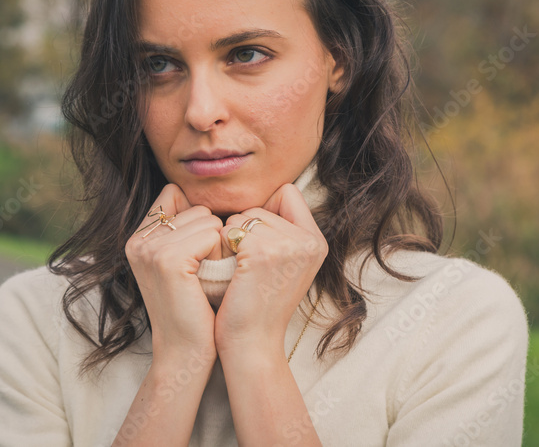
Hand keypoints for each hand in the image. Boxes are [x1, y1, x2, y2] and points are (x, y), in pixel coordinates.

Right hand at [124, 184, 223, 366]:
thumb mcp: (183, 262)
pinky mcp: (167, 260)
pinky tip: (210, 278)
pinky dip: (220, 254)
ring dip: (218, 245)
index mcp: (138, 238)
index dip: (198, 219)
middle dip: (210, 234)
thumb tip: (202, 197)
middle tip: (203, 271)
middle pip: (195, 206)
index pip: (175, 194)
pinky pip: (212, 234)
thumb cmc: (195, 306)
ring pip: (207, 218)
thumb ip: (184, 228)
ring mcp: (150, 249)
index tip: (200, 252)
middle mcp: (138, 240)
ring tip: (206, 276)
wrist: (185, 352)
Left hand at [213, 182, 328, 360]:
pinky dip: (222, 247)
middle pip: (262, 203)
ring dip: (231, 238)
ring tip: (239, 270)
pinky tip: (228, 271)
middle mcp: (309, 240)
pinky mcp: (262, 252)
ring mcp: (288, 245)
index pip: (287, 193)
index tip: (257, 241)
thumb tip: (260, 199)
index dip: (266, 210)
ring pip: (244, 215)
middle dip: (245, 228)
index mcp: (317, 241)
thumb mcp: (285, 263)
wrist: (252, 345)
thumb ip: (283, 230)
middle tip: (247, 265)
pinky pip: (230, 229)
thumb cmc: (259, 305)